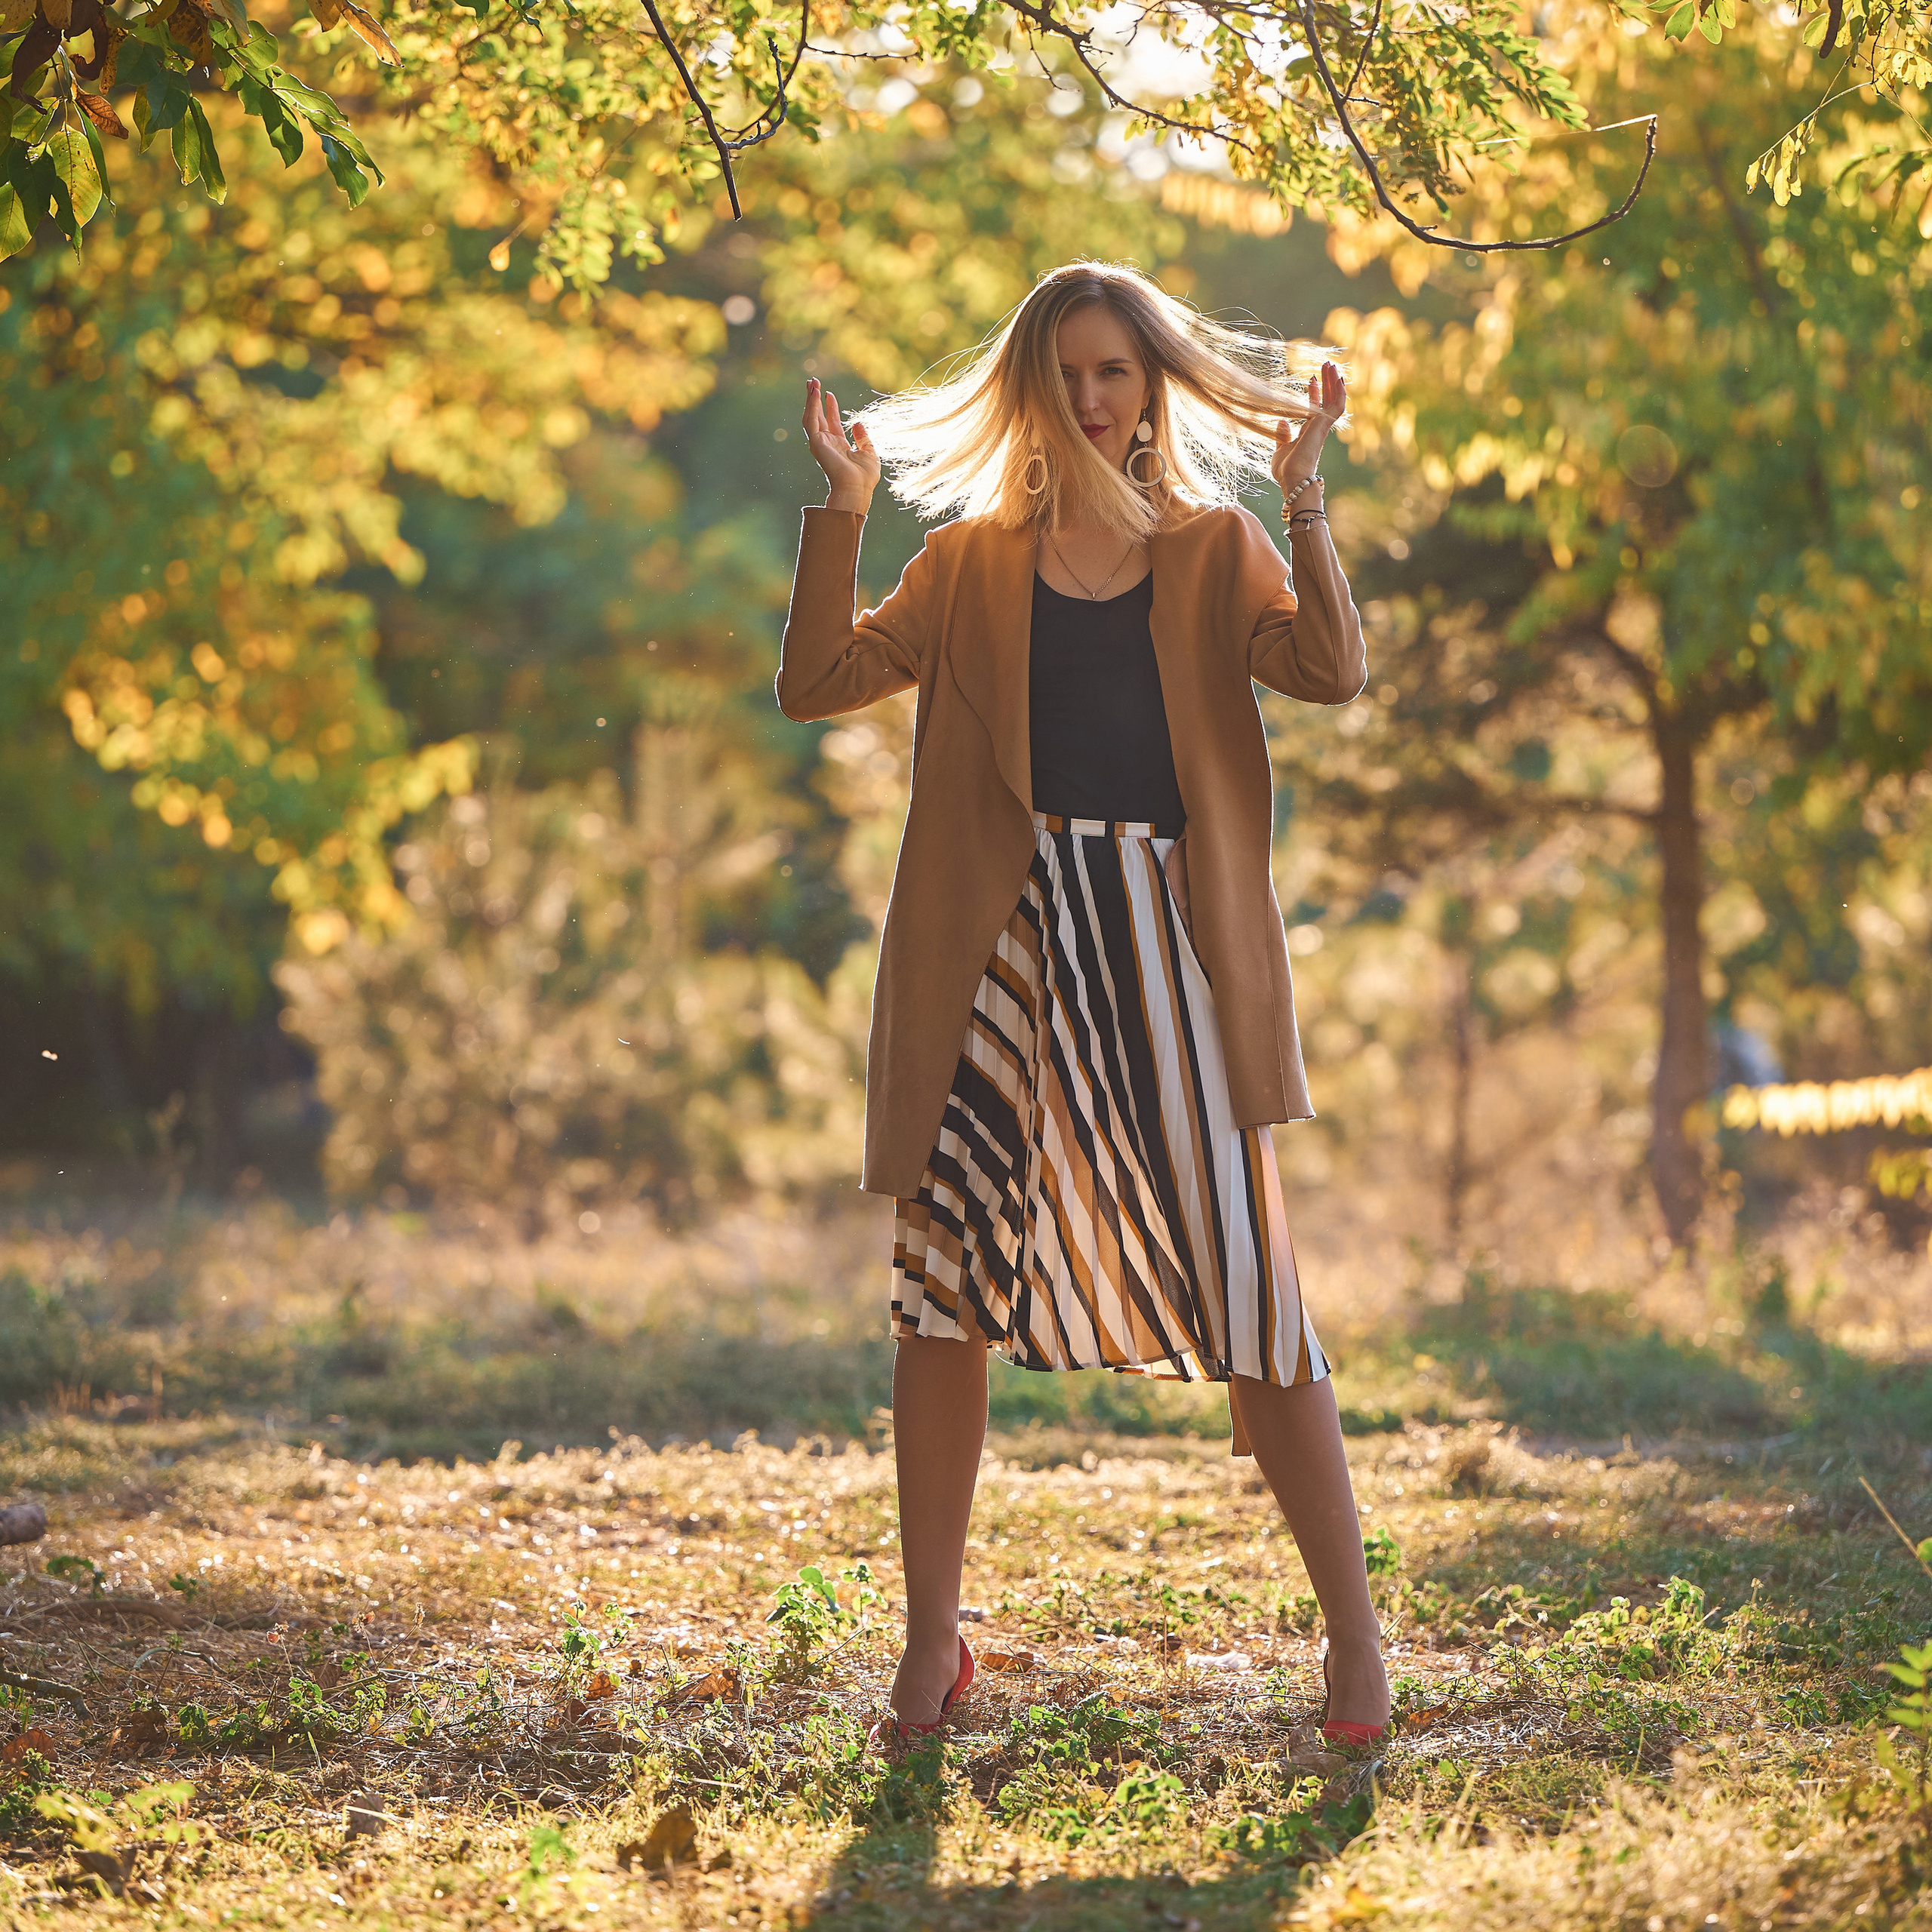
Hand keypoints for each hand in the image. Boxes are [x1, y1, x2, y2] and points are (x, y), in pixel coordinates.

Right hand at [803, 377, 880, 514]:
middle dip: (814, 399)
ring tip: (811, 382)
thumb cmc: (865, 477)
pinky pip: (811, 420)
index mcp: (838, 446)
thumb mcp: (869, 452)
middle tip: (813, 382)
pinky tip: (814, 393)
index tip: (829, 393)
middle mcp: (827, 444)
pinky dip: (811, 406)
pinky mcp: (816, 443)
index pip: (831, 422)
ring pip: (811, 416)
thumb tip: (857, 423)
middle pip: (817, 416)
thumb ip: (862, 437)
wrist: (857, 489)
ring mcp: (820, 443)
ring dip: (810, 399)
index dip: (830, 407)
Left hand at [1271, 359, 1346, 503]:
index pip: (1313, 408)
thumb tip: (1282, 421)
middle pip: (1326, 400)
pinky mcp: (1325, 425)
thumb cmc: (1286, 470)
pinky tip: (1339, 378)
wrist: (1292, 478)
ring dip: (1333, 382)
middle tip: (1326, 364)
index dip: (1313, 393)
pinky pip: (1337, 405)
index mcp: (1308, 432)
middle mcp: (1318, 427)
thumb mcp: (1281, 448)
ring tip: (1331, 364)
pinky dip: (1339, 392)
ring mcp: (1323, 426)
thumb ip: (1282, 435)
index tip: (1311, 379)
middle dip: (1326, 382)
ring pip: (1333, 399)